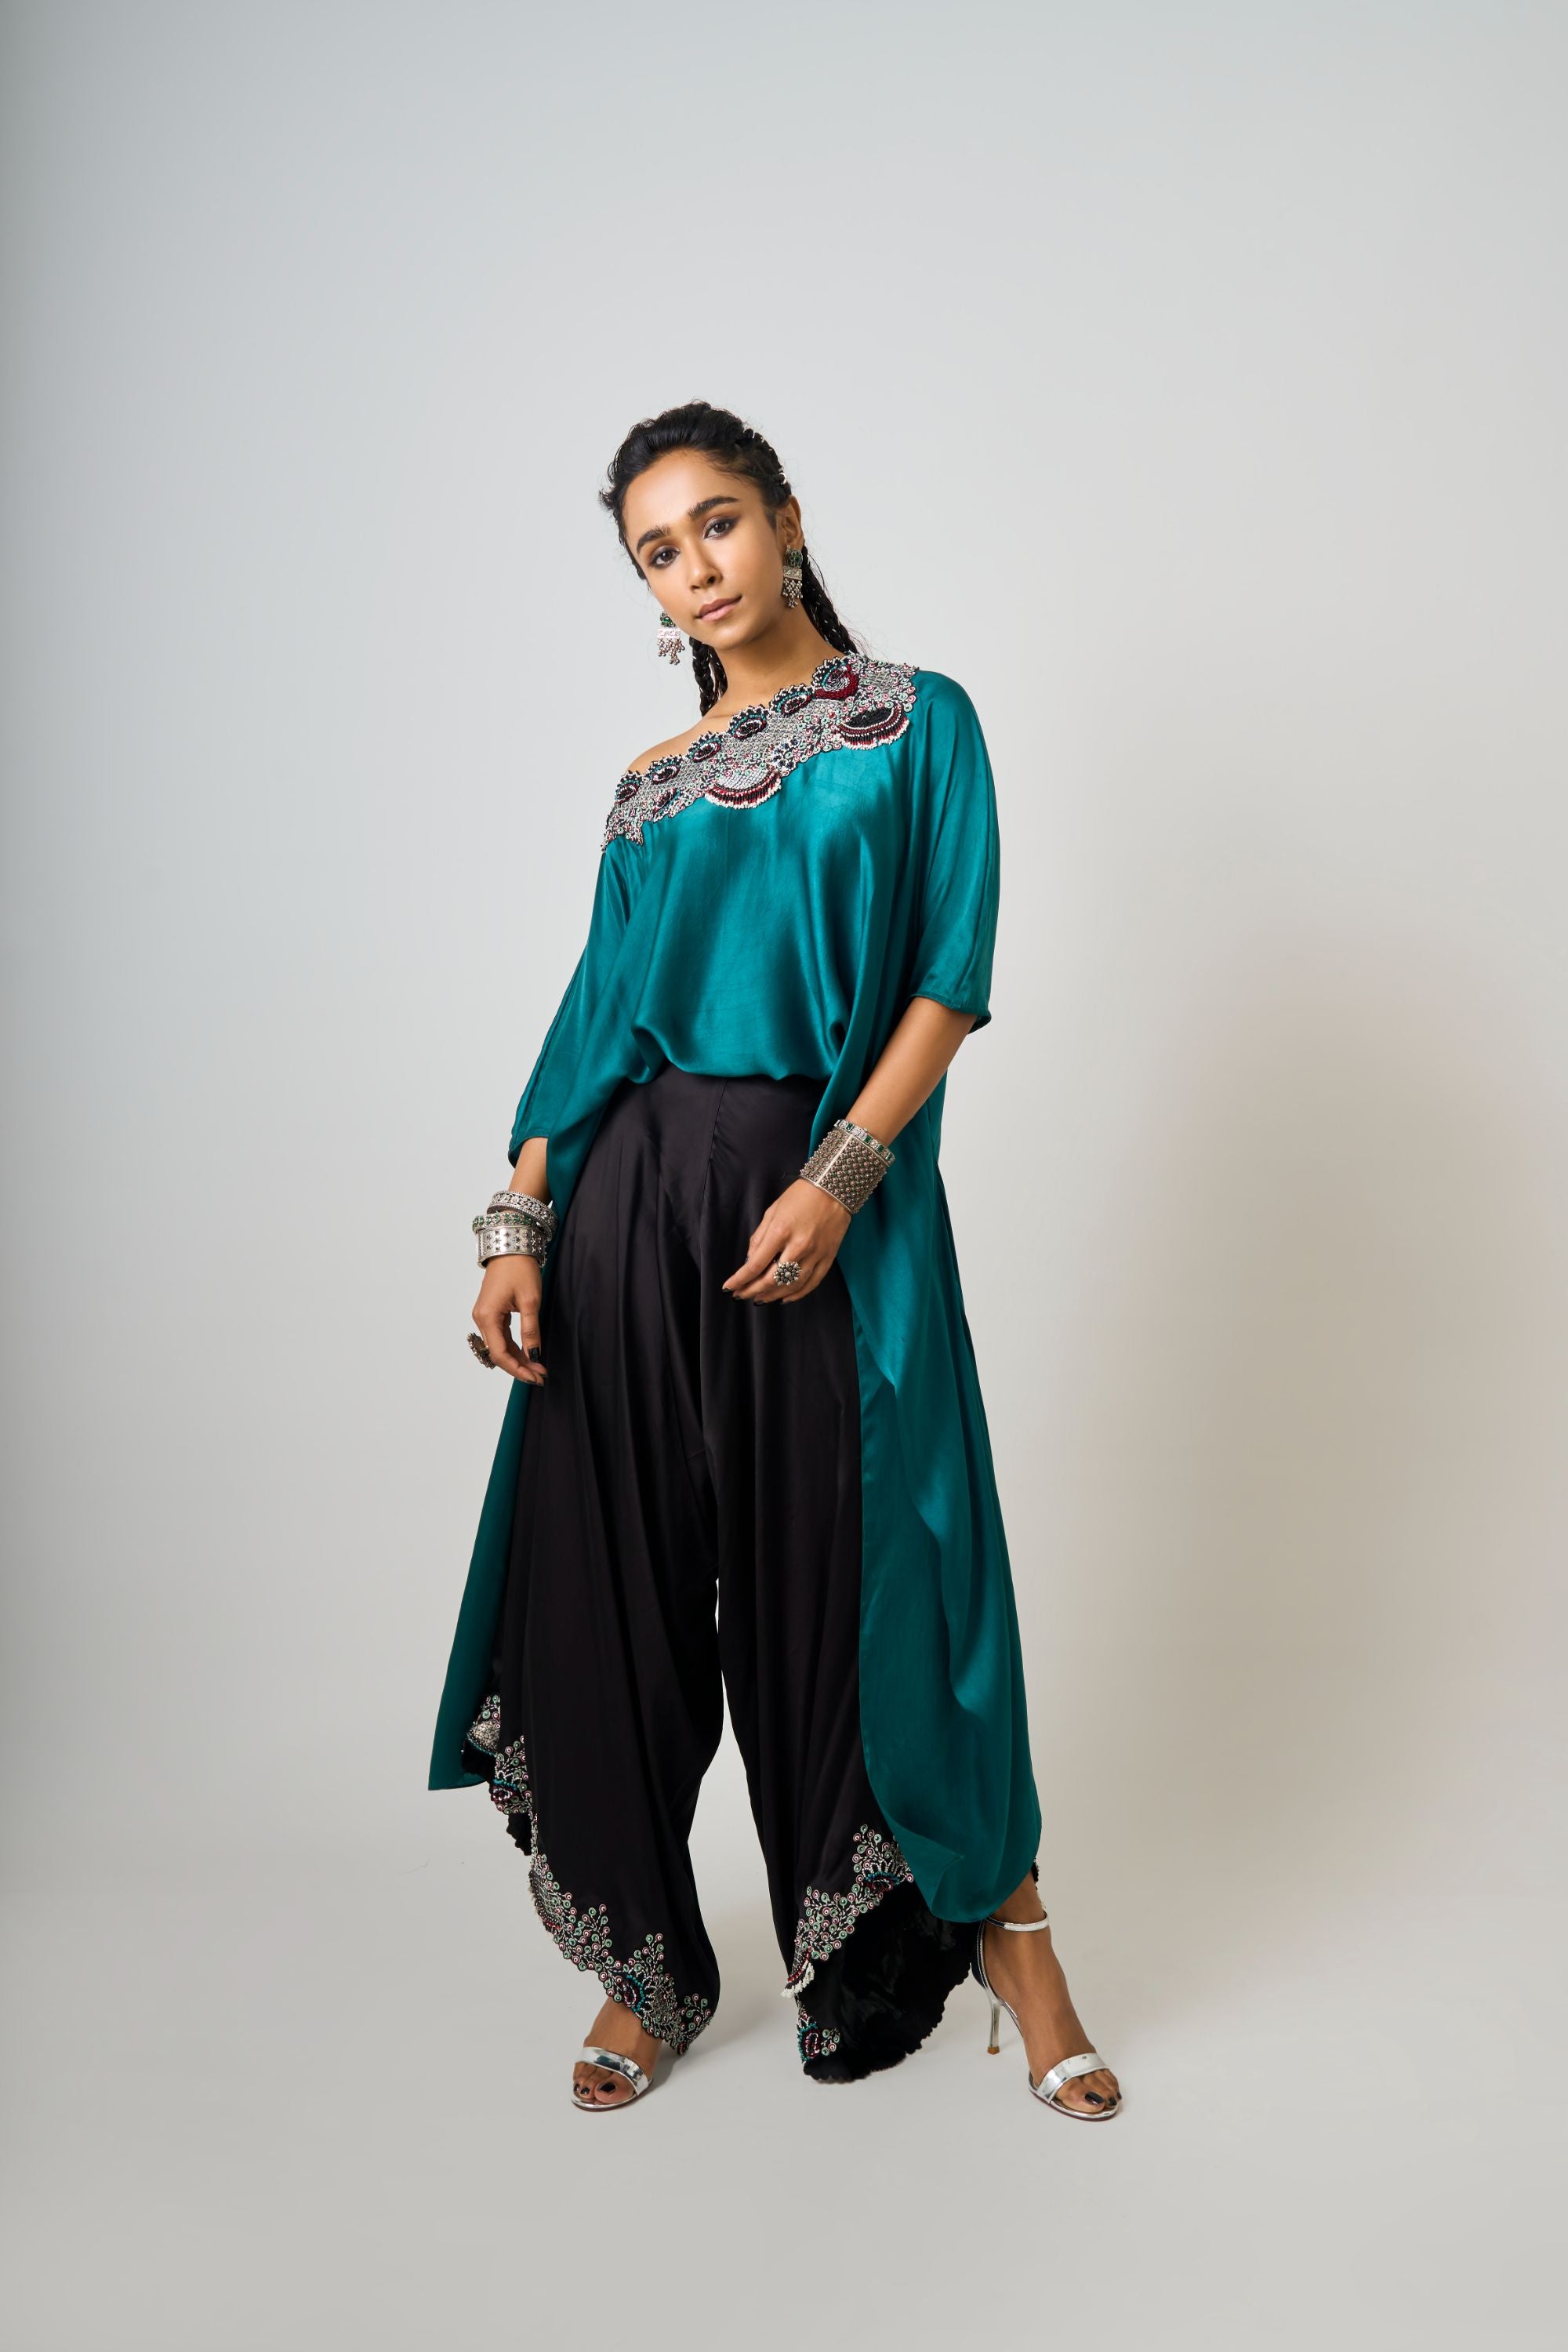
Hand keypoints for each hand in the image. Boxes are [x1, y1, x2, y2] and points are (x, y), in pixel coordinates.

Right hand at [472, 1251, 547, 1382]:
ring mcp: (485, 1316)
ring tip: (537, 1368)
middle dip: (519, 1367)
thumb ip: (531, 1330)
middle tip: (540, 1376)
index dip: (518, 1369)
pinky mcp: (491, 1312)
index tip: (536, 1377)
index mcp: (487, 1317)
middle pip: (498, 1353)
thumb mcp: (530, 1301)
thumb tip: (534, 1354)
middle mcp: (481, 1319)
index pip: (500, 1354)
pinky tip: (528, 1355)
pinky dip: (514, 1347)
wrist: (511, 1247)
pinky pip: (501, 1336)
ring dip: (518, 1359)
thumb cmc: (519, 1269)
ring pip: (500, 1346)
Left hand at [721, 1178, 850, 1303]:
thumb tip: (750, 1261)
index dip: (740, 1279)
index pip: (756, 1264)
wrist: (834, 1187)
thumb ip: (759, 1238)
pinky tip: (784, 1298)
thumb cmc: (800, 1196)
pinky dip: (797, 1295)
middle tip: (741, 1296)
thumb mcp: (772, 1211)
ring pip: (792, 1285)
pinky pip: (812, 1283)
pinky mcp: (828, 1258)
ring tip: (759, 1299)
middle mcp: (798, 1246)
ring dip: (773, 1296)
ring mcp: (815, 1254)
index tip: (729, 1287)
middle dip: (752, 1291)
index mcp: (780, 1231)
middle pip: (772, 1279)